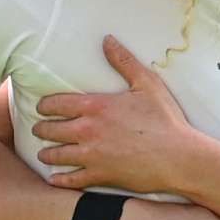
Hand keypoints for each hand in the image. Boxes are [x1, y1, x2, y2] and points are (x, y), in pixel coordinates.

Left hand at [34, 36, 205, 193]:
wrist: (178, 157)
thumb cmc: (165, 119)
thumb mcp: (147, 84)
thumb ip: (124, 61)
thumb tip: (107, 40)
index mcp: (96, 106)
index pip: (55, 104)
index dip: (44, 105)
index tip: (43, 108)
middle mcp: (87, 131)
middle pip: (49, 130)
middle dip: (41, 128)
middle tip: (40, 129)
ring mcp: (91, 156)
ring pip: (54, 156)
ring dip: (46, 154)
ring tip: (46, 153)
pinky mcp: (98, 176)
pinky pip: (69, 180)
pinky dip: (59, 179)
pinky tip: (55, 178)